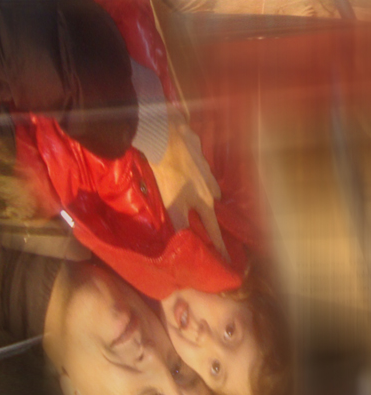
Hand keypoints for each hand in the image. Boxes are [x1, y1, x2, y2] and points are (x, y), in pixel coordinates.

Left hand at [152, 115, 227, 259]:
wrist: (168, 136)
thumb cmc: (170, 172)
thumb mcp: (172, 202)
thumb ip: (179, 222)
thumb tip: (182, 241)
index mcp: (205, 200)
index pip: (214, 228)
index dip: (219, 244)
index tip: (226, 258)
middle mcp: (210, 185)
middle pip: (213, 203)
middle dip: (209, 211)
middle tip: (201, 216)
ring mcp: (206, 167)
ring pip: (208, 184)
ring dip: (202, 190)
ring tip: (191, 193)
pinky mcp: (198, 151)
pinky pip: (199, 166)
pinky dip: (194, 171)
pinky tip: (183, 169)